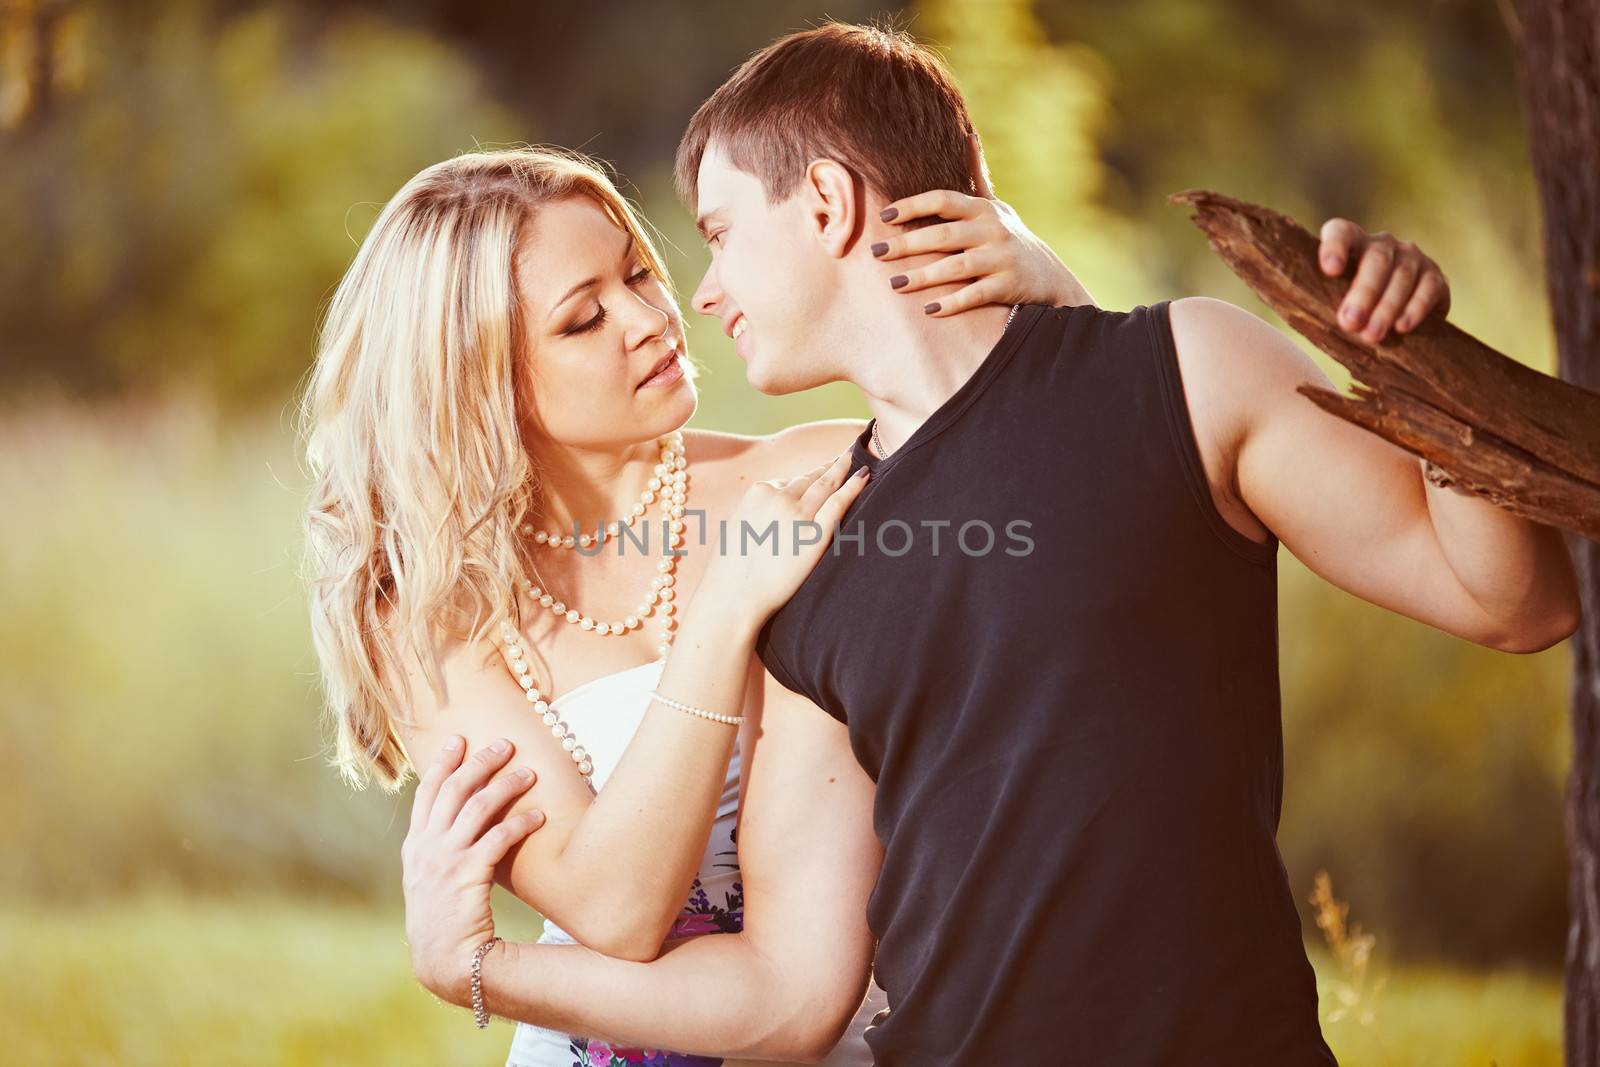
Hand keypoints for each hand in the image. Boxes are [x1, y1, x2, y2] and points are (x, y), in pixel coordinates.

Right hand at [401, 735, 544, 1006]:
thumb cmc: (443, 919)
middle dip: (479, 762)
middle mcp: (426, 848)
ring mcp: (444, 862)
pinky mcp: (466, 877)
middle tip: (505, 743)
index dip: (443, 763)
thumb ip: (438, 847)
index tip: (458, 738)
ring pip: (476, 809)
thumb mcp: (429, 878)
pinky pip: (496, 840)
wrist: (442, 960)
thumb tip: (461, 816)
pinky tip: (539, 815)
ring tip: (530, 773)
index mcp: (415, 845)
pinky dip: (519, 823)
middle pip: (453, 791)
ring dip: (505, 786)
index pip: (426, 792)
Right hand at [696, 449, 869, 625]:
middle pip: (809, 479)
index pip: (787, 482)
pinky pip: (838, 503)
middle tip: (844, 456)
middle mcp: (779, 497)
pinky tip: (864, 476)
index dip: (805, 480)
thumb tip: (766, 518)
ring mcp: (799, 514)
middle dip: (827, 467)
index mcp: (758, 493)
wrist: (733, 597)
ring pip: (826, 484)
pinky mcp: (815, 535)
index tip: (818, 472)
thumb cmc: (729, 573)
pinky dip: (853, 487)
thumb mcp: (737, 530)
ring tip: (854, 459)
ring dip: (842, 469)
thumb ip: (755, 516)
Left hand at [871, 134, 1082, 316]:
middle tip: (876, 253)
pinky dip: (952, 303)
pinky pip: (975, 295)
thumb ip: (977, 176)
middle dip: (907, 244)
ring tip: (894, 285)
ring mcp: (1001, 258)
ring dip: (923, 277)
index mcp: (983, 209)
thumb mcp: (995, 206)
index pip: (943, 199)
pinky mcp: (1008, 286)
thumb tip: (969, 136)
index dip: (913, 206)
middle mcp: (992, 230)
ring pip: (957, 267)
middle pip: (943, 234)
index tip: (885, 216)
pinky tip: (929, 310)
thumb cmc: (1009, 237)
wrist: (1049, 276)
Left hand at [1318, 218, 1451, 343]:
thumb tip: (1297, 309)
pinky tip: (1402, 327)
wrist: (1396, 323)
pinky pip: (1428, 288)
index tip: (1330, 270)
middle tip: (1349, 322)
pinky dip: (1415, 308)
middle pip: (1376, 260)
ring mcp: (1411, 258)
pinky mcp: (1435, 277)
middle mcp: (1383, 244)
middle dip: (1363, 292)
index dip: (1334, 246)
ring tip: (1371, 335)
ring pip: (1401, 276)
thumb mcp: (1330, 302)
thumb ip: (1316, 300)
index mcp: (1351, 243)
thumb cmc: (1350, 310)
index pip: (1340, 232)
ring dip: (1386, 307)